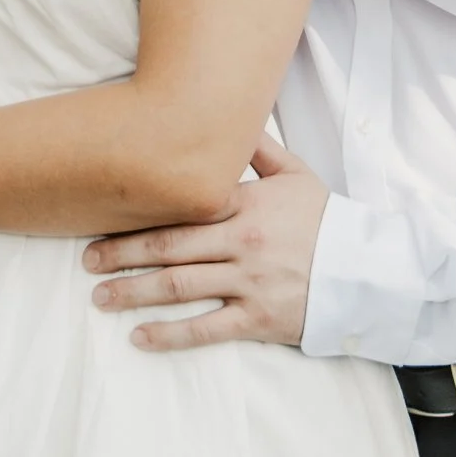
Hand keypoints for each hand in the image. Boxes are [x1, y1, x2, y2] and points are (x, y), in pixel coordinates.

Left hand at [83, 139, 329, 350]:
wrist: (369, 270)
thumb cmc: (327, 221)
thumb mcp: (297, 175)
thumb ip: (259, 148)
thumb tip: (232, 119)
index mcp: (245, 205)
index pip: (181, 207)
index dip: (140, 213)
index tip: (104, 215)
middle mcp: (241, 243)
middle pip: (168, 248)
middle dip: (121, 254)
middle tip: (87, 261)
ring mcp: (248, 283)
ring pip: (178, 288)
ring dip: (134, 293)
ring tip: (100, 297)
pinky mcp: (258, 319)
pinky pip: (206, 329)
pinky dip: (169, 335)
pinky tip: (139, 337)